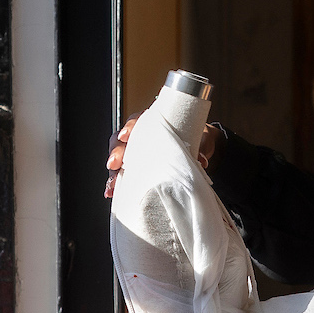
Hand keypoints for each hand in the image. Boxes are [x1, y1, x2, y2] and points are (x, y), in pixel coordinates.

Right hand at [103, 114, 221, 196]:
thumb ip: (196, 148)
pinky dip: (116, 182)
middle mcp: (140, 134)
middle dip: (116, 152)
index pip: (136, 121)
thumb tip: (200, 160)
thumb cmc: (194, 137)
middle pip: (121, 140)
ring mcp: (136, 150)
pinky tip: (112, 191)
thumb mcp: (196, 139)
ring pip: (118, 157)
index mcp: (153, 121)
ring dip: (113, 171)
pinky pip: (122, 172)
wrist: (198, 145)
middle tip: (115, 163)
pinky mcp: (136, 165)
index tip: (126, 136)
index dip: (129, 128)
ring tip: (112, 185)